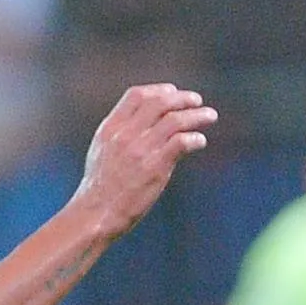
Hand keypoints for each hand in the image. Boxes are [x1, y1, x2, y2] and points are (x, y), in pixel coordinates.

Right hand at [74, 84, 216, 236]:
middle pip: (159, 102)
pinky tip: (200, 141)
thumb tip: (141, 125)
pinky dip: (195, 138)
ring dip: (196, 115)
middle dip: (182, 98)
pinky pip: (181, 142)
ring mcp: (141, 150)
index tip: (172, 92)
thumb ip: (119, 135)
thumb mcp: (101, 152)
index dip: (158, 90)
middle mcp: (126, 134)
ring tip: (210, 116)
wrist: (96, 214)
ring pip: (175, 120)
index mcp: (110, 128)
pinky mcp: (155, 167)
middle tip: (197, 101)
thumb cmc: (99, 188)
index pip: (136, 95)